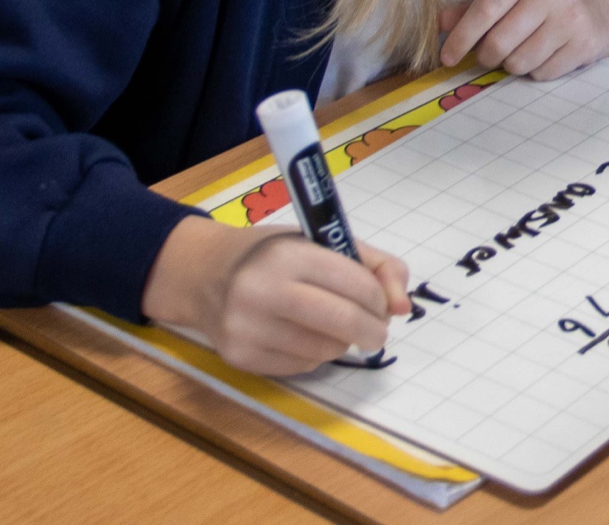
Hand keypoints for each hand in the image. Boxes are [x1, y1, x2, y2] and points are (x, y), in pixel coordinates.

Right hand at [143, 216, 410, 374]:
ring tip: (333, 327)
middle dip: (373, 330)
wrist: (206, 274)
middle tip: (377, 331)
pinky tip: (303, 336)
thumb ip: (375, 265)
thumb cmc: (274, 254)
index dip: (379, 298)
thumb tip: (403, 307)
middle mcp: (261, 291)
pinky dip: (314, 355)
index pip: (354, 283)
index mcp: (287, 254)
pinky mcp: (238, 358)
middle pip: (343, 323)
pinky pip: (300, 367)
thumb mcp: (322, 241)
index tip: (382, 303)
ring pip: (325, 350)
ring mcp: (246, 328)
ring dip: (342, 343)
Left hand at [438, 0, 608, 79]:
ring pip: (519, 63)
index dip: (461, 36)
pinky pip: (543, 74)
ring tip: (522, 52)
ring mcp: (570, 20)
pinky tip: (545, 56)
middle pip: (499, 43)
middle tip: (490, 56)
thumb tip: (442, 23)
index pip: (485, 8)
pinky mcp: (586, 45)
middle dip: (487, 57)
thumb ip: (477, 5)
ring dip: (512, 66)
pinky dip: (536, 72)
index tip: (447, 57)